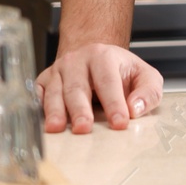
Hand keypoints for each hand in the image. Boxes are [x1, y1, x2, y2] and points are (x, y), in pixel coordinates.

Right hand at [37, 43, 162, 133]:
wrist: (94, 58)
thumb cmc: (120, 71)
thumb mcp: (144, 76)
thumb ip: (148, 92)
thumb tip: (136, 108)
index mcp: (103, 56)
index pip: (108, 81)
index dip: (114, 103)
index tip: (119, 123)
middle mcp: (77, 61)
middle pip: (77, 87)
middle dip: (80, 109)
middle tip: (83, 128)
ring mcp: (57, 71)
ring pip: (55, 92)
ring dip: (55, 111)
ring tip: (57, 128)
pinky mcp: (43, 81)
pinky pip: (37, 94)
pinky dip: (36, 107)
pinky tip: (38, 119)